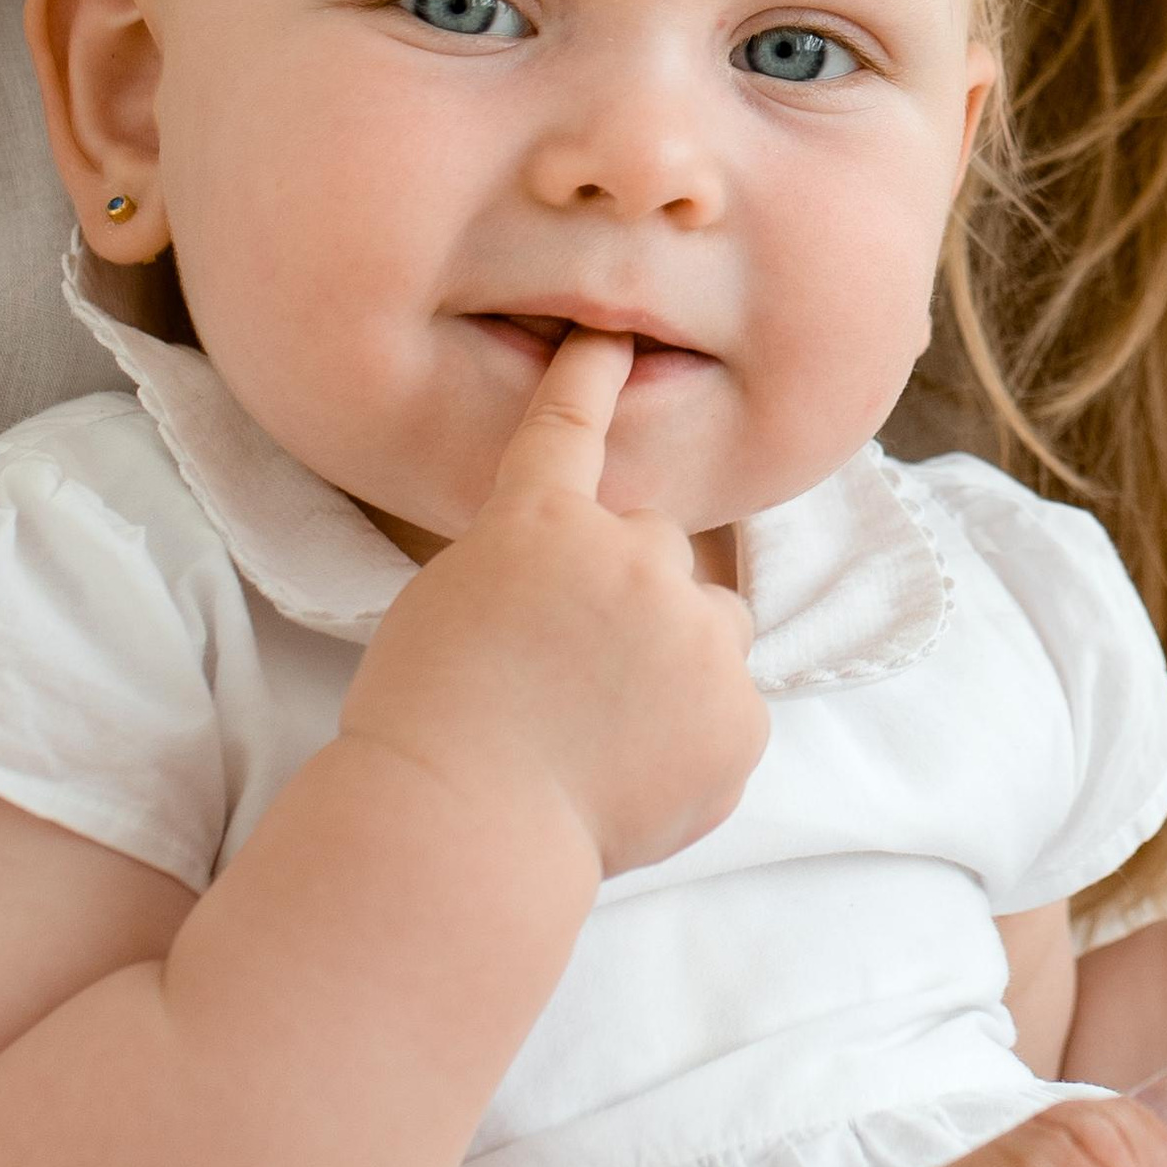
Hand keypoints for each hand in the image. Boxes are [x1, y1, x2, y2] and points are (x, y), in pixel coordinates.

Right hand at [339, 329, 764, 875]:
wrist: (464, 826)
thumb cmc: (426, 723)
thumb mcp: (450, 606)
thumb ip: (532, 572)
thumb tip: (587, 597)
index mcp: (542, 524)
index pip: (569, 429)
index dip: (592, 378)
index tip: (614, 340)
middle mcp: (633, 558)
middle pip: (658, 550)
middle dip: (630, 595)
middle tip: (572, 673)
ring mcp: (695, 636)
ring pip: (711, 625)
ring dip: (678, 654)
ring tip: (607, 727)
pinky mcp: (740, 714)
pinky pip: (729, 708)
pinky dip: (695, 737)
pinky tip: (634, 778)